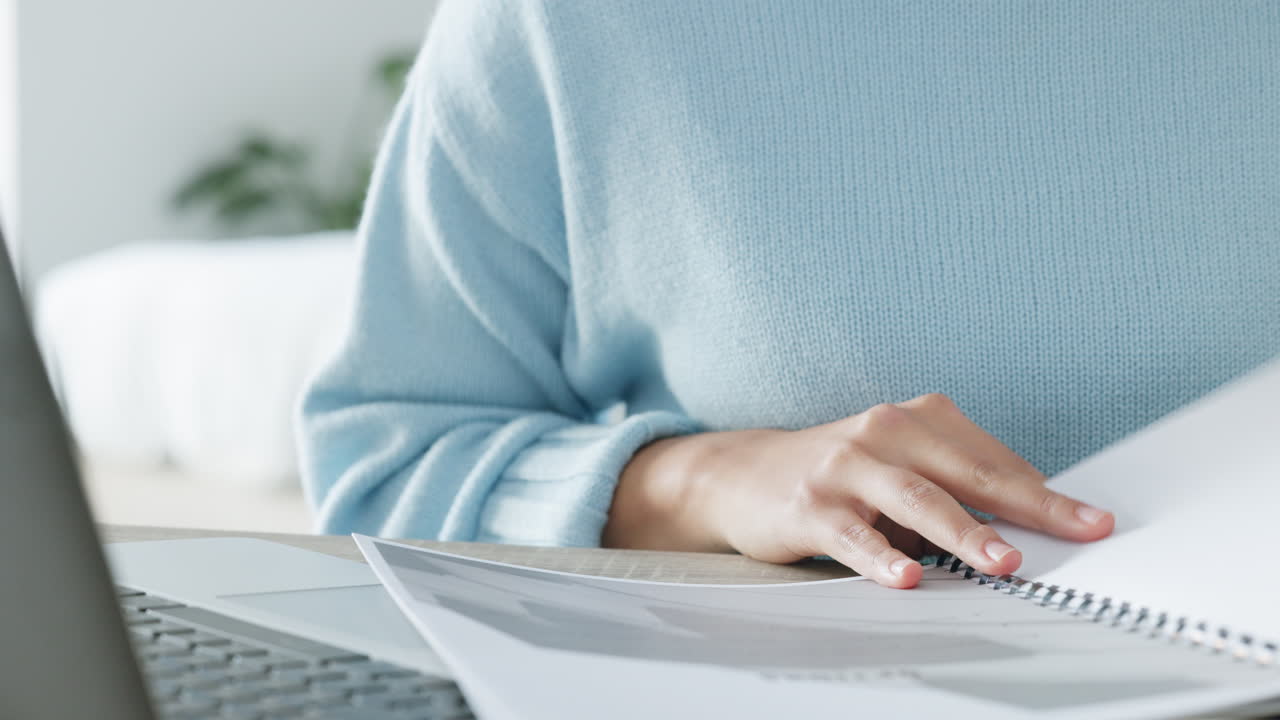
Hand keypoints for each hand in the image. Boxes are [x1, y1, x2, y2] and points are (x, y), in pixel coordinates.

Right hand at [604, 393, 1113, 588]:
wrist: (745, 473)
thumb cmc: (839, 475)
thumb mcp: (901, 468)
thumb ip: (953, 489)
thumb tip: (1027, 527)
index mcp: (920, 419)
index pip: (993, 461)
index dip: (1045, 494)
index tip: (1090, 522)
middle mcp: (886, 432)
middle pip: (968, 473)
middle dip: (1029, 507)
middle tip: (1076, 532)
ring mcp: (847, 464)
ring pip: (916, 498)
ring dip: (964, 532)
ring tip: (1003, 563)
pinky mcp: (811, 501)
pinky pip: (852, 533)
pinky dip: (880, 556)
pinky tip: (904, 576)